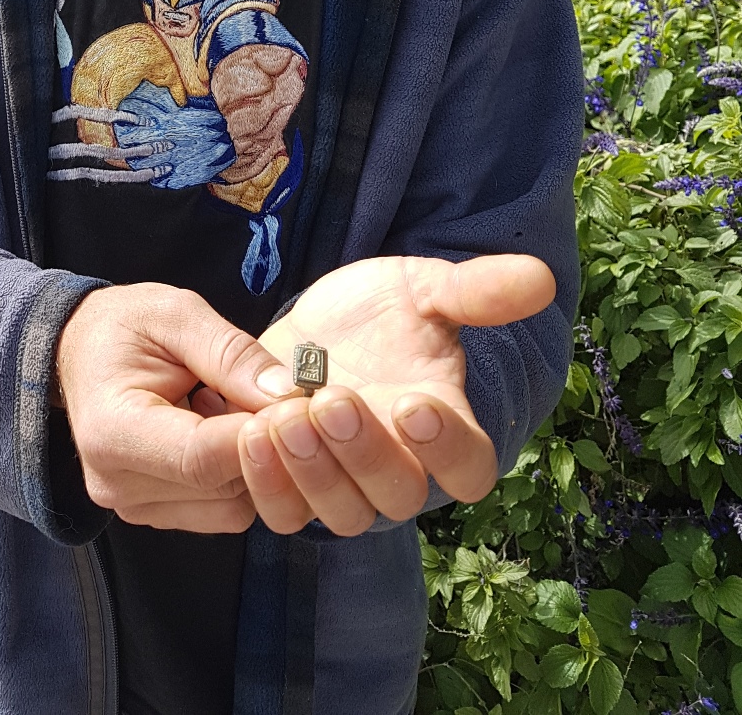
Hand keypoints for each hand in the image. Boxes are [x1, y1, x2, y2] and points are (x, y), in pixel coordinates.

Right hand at [56, 283, 294, 531]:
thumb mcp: (176, 314)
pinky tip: (225, 428)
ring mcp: (135, 507)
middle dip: (266, 443)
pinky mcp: (157, 513)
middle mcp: (119, 484)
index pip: (201, 457)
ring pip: (232, 505)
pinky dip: (241, 473)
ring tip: (235, 403)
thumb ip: (232, 353)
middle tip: (281, 393)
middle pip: (223, 486)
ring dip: (255, 459)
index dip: (259, 435)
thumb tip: (289, 394)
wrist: (80, 351)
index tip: (301, 404)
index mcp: (112, 432)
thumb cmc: (124, 326)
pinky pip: (224, 509)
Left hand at [236, 254, 555, 535]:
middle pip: (400, 497)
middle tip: (332, 402)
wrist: (318, 325)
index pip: (469, 468)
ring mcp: (345, 485)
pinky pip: (284, 513)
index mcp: (444, 427)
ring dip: (313, 472)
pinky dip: (268, 483)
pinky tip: (250, 433)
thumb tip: (540, 278)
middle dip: (365, 453)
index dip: (449, 448)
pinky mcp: (293, 487)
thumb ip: (476, 290)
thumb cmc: (383, 312)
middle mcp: (400, 469)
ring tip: (282, 417)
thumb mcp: (425, 288)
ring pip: (342, 514)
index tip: (414, 404)